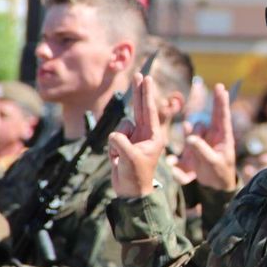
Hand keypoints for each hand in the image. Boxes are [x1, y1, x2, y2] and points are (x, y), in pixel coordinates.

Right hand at [108, 73, 166, 197]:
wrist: (130, 192)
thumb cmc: (136, 177)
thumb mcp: (130, 159)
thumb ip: (121, 143)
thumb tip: (114, 135)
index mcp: (154, 136)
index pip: (149, 110)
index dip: (146, 93)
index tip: (146, 78)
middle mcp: (145, 134)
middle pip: (140, 108)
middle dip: (139, 92)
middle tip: (139, 74)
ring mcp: (134, 138)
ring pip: (121, 126)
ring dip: (117, 141)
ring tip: (121, 157)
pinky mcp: (124, 144)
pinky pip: (113, 137)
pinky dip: (112, 148)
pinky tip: (117, 159)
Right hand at [177, 84, 236, 191]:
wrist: (215, 185)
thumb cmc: (220, 173)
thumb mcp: (213, 163)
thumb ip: (202, 150)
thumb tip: (191, 138)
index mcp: (223, 137)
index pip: (222, 116)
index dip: (221, 101)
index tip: (221, 87)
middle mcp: (212, 136)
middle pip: (202, 124)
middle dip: (198, 129)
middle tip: (195, 140)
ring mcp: (201, 142)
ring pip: (192, 133)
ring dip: (190, 142)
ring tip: (193, 159)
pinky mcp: (192, 149)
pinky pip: (185, 143)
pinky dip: (181, 149)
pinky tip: (175, 163)